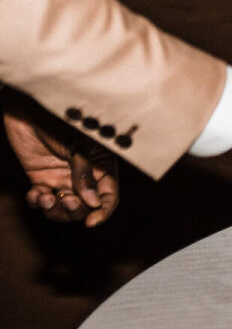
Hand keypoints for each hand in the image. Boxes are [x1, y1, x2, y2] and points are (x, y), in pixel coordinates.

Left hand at [3, 91, 118, 226]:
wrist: (26, 107)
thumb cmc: (57, 116)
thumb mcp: (77, 145)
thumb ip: (83, 173)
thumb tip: (92, 203)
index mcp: (100, 162)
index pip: (108, 194)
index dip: (102, 210)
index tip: (91, 221)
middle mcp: (83, 173)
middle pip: (86, 206)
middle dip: (76, 210)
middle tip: (65, 199)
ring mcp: (62, 176)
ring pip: (64, 208)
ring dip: (55, 210)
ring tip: (46, 198)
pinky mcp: (41, 178)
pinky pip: (43, 201)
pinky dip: (38, 203)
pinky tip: (35, 193)